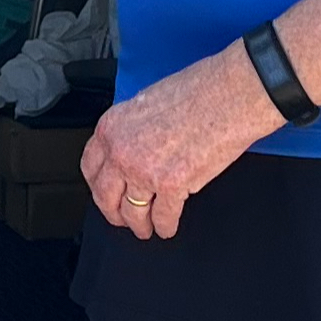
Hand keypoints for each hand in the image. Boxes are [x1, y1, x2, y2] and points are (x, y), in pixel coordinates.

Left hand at [82, 44, 280, 240]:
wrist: (230, 95)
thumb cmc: (198, 90)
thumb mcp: (147, 103)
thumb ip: (132, 129)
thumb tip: (133, 147)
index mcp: (112, 127)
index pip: (90, 167)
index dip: (97, 186)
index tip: (104, 193)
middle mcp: (121, 152)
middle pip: (105, 196)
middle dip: (113, 213)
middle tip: (121, 219)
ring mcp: (144, 171)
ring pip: (132, 212)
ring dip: (139, 226)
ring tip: (145, 229)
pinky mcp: (173, 186)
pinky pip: (163, 216)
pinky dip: (165, 227)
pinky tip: (168, 228)